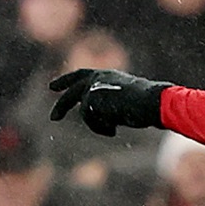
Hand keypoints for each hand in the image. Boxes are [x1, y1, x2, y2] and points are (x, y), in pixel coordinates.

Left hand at [47, 66, 169, 136]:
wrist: (151, 102)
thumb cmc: (146, 103)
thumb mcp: (125, 99)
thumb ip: (108, 101)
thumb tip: (96, 113)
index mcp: (105, 74)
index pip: (81, 74)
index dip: (66, 81)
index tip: (53, 87)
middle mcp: (96, 78)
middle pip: (72, 93)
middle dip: (62, 106)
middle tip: (53, 118)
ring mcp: (92, 88)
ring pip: (85, 113)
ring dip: (98, 125)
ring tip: (113, 130)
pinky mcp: (90, 99)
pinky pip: (89, 120)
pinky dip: (100, 128)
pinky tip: (113, 131)